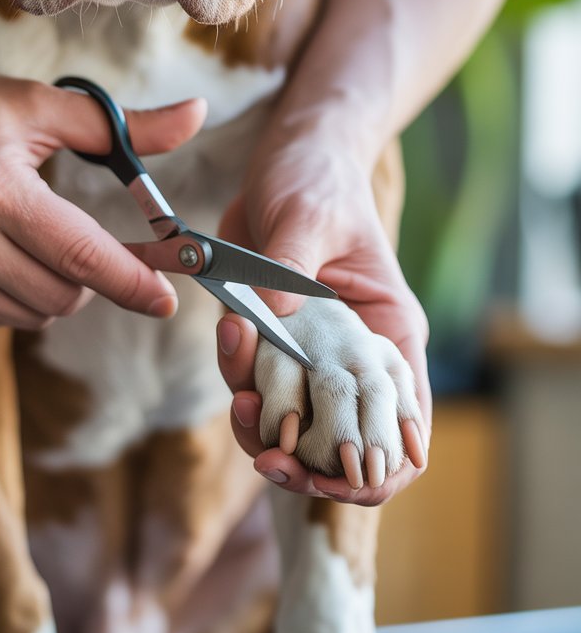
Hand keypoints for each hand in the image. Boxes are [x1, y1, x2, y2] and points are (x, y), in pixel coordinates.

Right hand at [0, 52, 205, 328]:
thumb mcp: (34, 103)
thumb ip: (118, 125)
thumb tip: (195, 116)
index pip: (81, 254)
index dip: (132, 281)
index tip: (166, 297)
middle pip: (63, 294)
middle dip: (93, 279)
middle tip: (92, 245)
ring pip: (32, 313)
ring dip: (55, 289)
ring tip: (35, 240)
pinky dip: (14, 296)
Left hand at [216, 146, 429, 504]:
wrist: (286, 156)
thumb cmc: (317, 180)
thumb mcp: (310, 215)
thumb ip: (290, 265)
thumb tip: (273, 319)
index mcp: (389, 336)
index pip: (404, 428)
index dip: (375, 471)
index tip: (327, 476)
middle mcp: (353, 355)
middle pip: (341, 444)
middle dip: (304, 466)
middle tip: (268, 458)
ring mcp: (307, 353)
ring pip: (288, 423)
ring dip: (260, 428)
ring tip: (238, 400)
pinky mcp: (268, 342)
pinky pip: (250, 384)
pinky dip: (236, 378)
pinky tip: (227, 339)